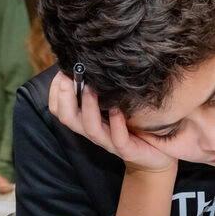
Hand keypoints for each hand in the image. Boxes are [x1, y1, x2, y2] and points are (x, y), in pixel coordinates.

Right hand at [47, 71, 176, 174]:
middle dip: (64, 98)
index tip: (61, 71)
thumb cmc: (135, 124)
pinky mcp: (127, 150)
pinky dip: (116, 124)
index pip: (60, 108)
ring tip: (90, 89)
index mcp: (87, 120)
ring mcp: (110, 142)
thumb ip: (103, 89)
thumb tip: (92, 62)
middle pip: (68, 118)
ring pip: (90, 129)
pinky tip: (117, 110)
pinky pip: (118, 139)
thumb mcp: (115, 103)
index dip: (56, 91)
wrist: (158, 152)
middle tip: (67, 78)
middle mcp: (94, 131)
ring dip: (88, 107)